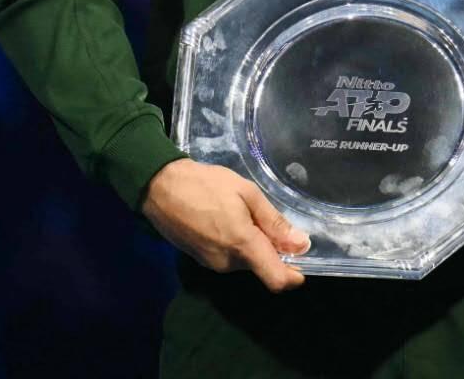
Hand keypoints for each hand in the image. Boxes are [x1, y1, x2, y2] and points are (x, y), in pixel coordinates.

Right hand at [142, 158, 309, 291]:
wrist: (160, 188)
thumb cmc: (206, 185)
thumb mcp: (246, 193)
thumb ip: (274, 222)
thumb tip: (301, 244)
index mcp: (242, 246)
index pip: (276, 279)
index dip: (294, 276)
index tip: (303, 260)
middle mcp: (228, 263)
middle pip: (261, 265)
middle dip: (269, 247)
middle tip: (261, 214)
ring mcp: (212, 264)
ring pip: (245, 260)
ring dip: (251, 243)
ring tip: (239, 212)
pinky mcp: (201, 260)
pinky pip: (228, 257)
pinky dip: (235, 244)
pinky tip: (226, 219)